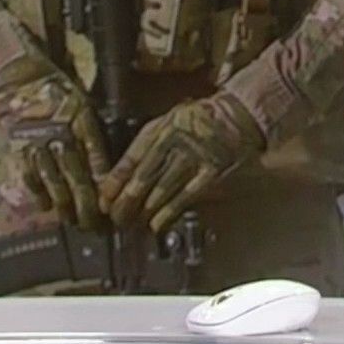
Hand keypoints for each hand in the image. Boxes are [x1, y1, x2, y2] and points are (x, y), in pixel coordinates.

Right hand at [0, 56, 111, 230]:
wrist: (20, 81)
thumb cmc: (59, 95)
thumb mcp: (84, 109)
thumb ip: (94, 139)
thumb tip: (107, 172)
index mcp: (80, 122)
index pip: (95, 160)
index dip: (103, 187)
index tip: (110, 206)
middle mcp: (58, 135)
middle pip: (75, 178)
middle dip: (86, 206)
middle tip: (95, 226)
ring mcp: (36, 144)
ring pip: (53, 183)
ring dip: (65, 207)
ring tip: (74, 222)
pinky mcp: (17, 150)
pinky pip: (29, 177)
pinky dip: (39, 194)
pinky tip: (47, 207)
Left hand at [98, 91, 265, 232]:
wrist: (239, 117)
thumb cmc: (199, 122)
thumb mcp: (169, 121)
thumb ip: (147, 144)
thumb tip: (119, 176)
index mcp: (162, 128)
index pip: (131, 159)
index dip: (115, 182)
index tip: (104, 199)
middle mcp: (176, 143)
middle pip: (143, 178)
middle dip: (125, 203)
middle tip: (115, 218)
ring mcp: (194, 159)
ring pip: (161, 192)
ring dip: (143, 213)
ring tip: (131, 225)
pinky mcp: (211, 175)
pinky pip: (185, 199)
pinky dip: (167, 214)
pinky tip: (156, 225)